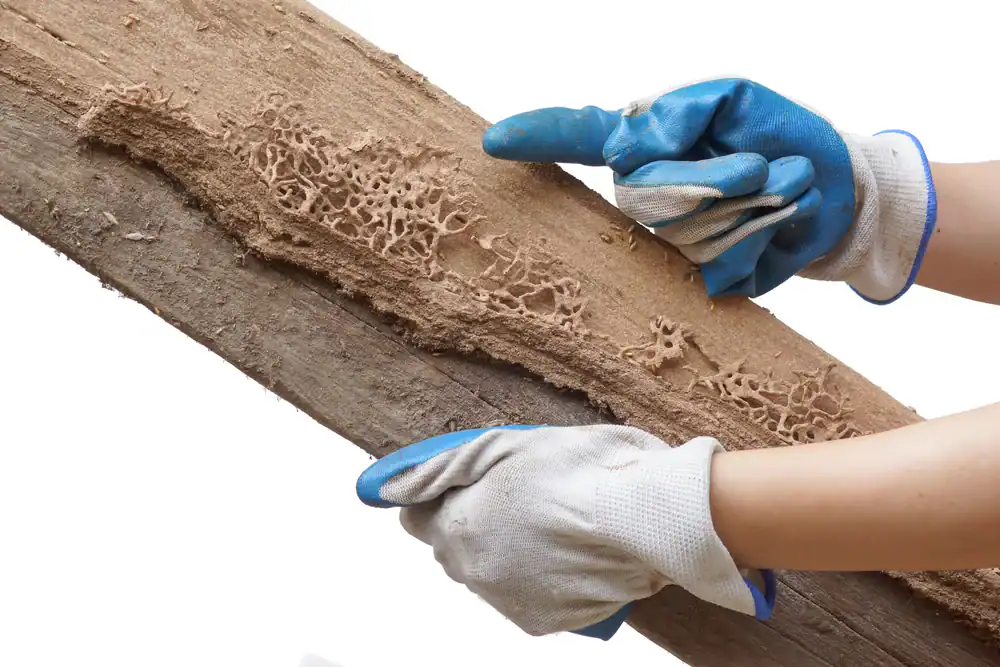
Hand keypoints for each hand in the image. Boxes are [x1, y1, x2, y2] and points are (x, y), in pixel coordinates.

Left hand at [356, 424, 774, 639]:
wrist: (644, 517)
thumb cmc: (579, 469)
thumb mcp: (502, 446)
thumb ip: (438, 470)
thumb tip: (388, 489)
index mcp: (458, 527)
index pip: (417, 520)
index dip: (443, 498)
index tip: (472, 484)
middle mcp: (474, 573)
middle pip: (452, 549)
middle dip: (474, 524)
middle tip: (520, 497)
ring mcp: (508, 602)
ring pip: (489, 573)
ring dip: (505, 551)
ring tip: (552, 523)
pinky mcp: (543, 622)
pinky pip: (523, 596)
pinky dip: (536, 577)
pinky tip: (566, 550)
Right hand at [482, 78, 935, 301]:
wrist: (837, 189)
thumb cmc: (780, 133)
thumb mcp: (737, 99)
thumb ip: (680, 111)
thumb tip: (622, 150)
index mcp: (643, 142)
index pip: (577, 138)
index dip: (538, 138)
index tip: (494, 142)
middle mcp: (643, 194)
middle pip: (649, 196)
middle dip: (715, 182)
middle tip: (764, 168)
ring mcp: (668, 241)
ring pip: (689, 234)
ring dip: (756, 208)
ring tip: (788, 186)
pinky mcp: (701, 278)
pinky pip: (721, 267)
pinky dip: (766, 241)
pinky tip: (783, 224)